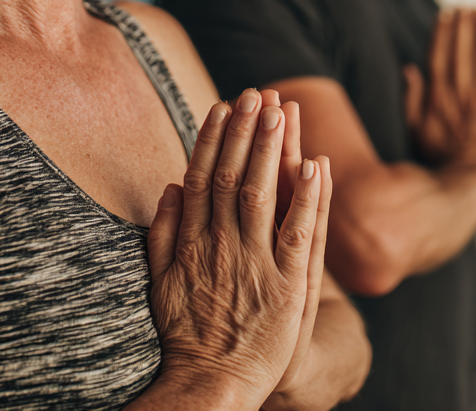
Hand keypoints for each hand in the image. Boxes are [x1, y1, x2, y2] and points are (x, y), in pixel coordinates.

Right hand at [146, 89, 326, 408]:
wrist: (210, 385)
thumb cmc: (185, 334)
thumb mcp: (160, 281)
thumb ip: (163, 232)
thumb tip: (170, 185)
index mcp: (192, 241)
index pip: (202, 176)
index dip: (213, 138)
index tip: (222, 106)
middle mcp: (221, 245)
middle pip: (233, 176)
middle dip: (244, 131)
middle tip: (255, 93)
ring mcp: (254, 264)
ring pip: (262, 195)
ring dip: (271, 150)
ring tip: (280, 111)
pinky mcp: (286, 287)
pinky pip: (298, 235)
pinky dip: (306, 199)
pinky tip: (314, 165)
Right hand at [404, 9, 475, 172]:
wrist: (472, 183)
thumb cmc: (444, 158)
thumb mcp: (418, 130)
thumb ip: (412, 99)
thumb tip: (409, 69)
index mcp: (437, 98)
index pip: (439, 58)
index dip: (442, 35)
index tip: (445, 14)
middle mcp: (458, 96)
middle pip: (461, 54)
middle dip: (464, 28)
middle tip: (468, 6)